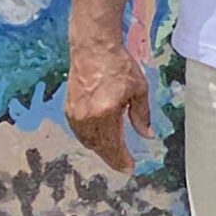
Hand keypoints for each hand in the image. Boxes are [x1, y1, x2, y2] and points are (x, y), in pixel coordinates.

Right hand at [67, 40, 152, 172]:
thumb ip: (141, 115)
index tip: (130, 168)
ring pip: (87, 141)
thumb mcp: (139, 90)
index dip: (121, 159)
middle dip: (112, 157)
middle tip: (124, 163)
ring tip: (114, 153)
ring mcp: (75, 113)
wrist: (93, 48)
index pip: (113, 145)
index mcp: (106, 112)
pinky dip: (90, 139)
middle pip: (99, 146)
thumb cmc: (119, 66)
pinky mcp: (68, 108)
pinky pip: (79, 132)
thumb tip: (147, 135)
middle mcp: (87, 117)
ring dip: (100, 149)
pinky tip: (99, 139)